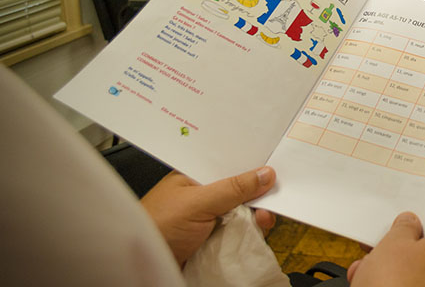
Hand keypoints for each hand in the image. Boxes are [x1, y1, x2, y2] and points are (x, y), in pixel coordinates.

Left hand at [140, 166, 275, 265]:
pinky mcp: (213, 242)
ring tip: (262, 222)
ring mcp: (208, 220)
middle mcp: (202, 197)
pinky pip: (238, 234)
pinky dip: (249, 235)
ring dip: (255, 218)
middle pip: (239, 191)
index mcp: (194, 178)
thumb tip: (265, 174)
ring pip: (242, 214)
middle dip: (257, 195)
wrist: (139, 269)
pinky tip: (256, 234)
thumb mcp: (198, 202)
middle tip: (272, 200)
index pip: (228, 166)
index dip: (251, 166)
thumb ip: (232, 188)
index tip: (274, 169)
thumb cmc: (157, 227)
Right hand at [348, 212, 424, 286]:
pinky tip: (370, 285)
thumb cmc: (397, 286)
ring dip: (390, 270)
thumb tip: (409, 223)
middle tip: (376, 249)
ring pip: (416, 273)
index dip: (415, 221)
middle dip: (397, 250)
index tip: (396, 225)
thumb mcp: (393, 243)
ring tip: (365, 272)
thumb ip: (404, 227)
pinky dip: (395, 286)